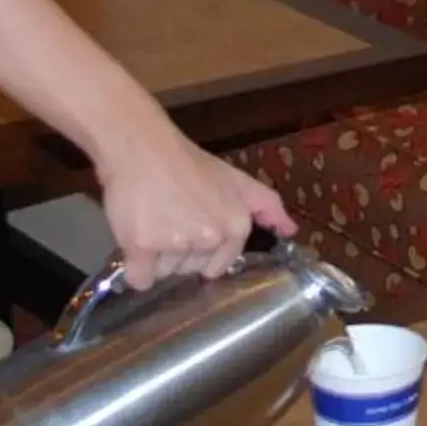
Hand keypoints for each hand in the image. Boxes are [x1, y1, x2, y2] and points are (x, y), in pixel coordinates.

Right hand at [98, 125, 298, 288]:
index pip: (217, 266)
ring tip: (151, 220)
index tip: (190, 226)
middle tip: (168, 218)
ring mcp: (177, 242)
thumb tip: (291, 230)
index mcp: (236, 226)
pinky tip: (135, 239)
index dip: (201, 250)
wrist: (142, 146)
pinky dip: (135, 268)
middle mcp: (211, 238)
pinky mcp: (144, 246)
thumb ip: (267, 206)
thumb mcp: (236, 180)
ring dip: (155, 257)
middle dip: (178, 253)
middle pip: (190, 270)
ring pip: (165, 274)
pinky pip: (140, 279)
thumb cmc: (187, 163)